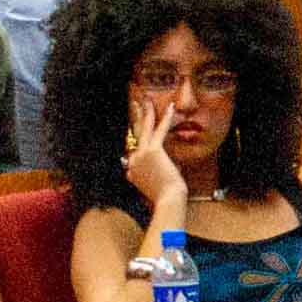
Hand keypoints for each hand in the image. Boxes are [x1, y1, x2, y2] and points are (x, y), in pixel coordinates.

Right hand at [125, 92, 188, 209]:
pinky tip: (170, 107)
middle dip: (136, 118)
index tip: (148, 139)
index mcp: (131, 171)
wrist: (168, 201)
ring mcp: (141, 155)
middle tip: (135, 104)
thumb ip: (155, 177)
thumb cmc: (167, 197)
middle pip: (134, 135)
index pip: (135, 152)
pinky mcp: (154, 151)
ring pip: (144, 129)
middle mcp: (132, 161)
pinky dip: (165, 118)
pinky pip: (160, 130)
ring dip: (146, 112)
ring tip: (146, 99)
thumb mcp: (156, 187)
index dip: (144, 146)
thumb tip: (162, 168)